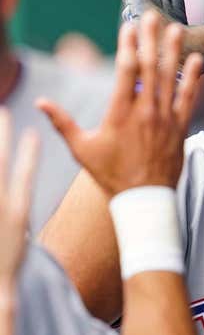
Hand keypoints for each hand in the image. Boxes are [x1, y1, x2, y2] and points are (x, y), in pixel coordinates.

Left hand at [0, 108, 38, 283]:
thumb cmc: (4, 264)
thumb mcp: (16, 234)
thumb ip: (16, 208)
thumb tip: (16, 198)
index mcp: (16, 210)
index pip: (23, 172)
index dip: (27, 150)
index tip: (28, 130)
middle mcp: (0, 205)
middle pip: (0, 163)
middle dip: (1, 136)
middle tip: (1, 112)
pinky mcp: (3, 213)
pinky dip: (11, 163)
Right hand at [37, 11, 202, 196]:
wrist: (143, 199)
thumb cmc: (111, 174)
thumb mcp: (82, 149)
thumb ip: (62, 123)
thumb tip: (40, 102)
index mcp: (120, 113)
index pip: (124, 72)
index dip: (127, 46)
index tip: (128, 26)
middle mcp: (145, 111)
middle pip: (149, 68)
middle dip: (150, 39)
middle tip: (152, 16)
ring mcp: (165, 118)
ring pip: (171, 79)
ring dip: (173, 52)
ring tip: (175, 29)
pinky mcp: (180, 127)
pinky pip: (189, 98)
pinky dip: (193, 79)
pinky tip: (197, 61)